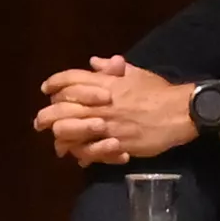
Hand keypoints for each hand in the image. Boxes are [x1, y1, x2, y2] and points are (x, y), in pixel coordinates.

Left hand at [33, 57, 200, 167]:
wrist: (179, 112)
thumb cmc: (158, 91)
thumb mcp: (135, 73)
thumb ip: (112, 68)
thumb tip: (94, 62)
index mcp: (105, 83)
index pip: (69, 79)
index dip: (54, 83)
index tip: (46, 89)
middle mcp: (100, 103)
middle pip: (61, 108)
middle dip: (46, 116)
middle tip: (40, 123)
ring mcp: (106, 125)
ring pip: (69, 132)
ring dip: (60, 138)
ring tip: (59, 144)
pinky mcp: (115, 144)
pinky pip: (89, 151)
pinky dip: (82, 155)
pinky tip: (81, 158)